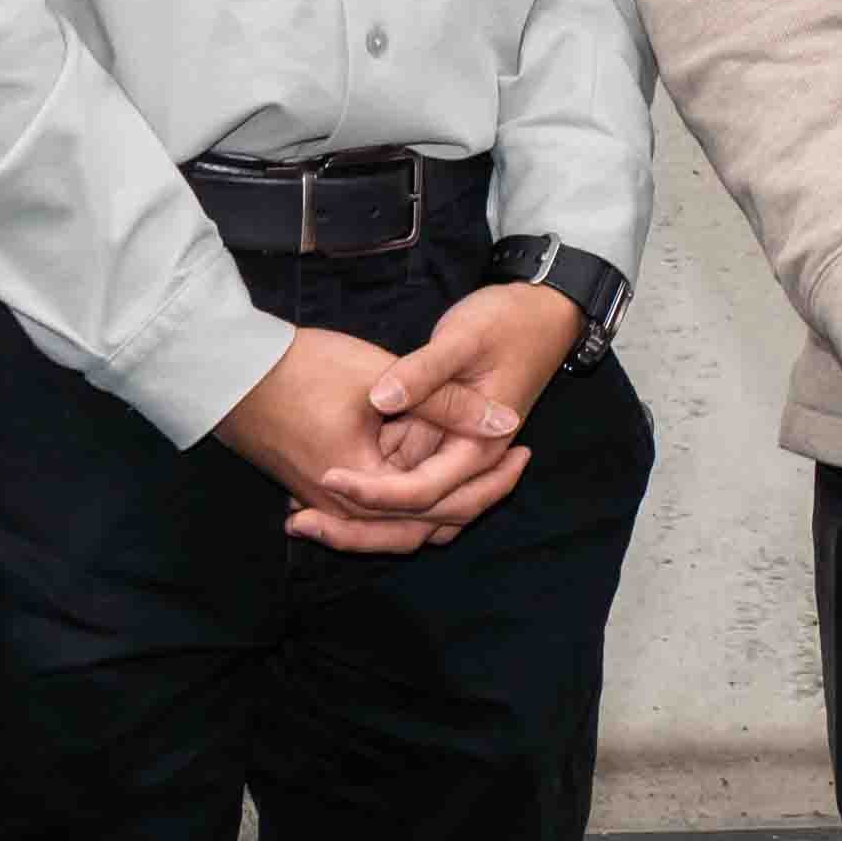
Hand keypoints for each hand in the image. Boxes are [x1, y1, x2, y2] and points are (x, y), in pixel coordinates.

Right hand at [218, 324, 528, 557]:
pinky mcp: (320, 492)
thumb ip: (447, 403)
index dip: (490, 481)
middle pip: (425, 526)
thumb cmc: (301, 369)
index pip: (442, 505)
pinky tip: (434, 473)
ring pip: (401, 524)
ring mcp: (328, 507)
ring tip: (486, 470)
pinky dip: (412, 499)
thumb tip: (508, 422)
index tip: (524, 453)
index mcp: (363, 489)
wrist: (230, 372)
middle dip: (476, 499)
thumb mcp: (382, 379)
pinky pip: (378, 512)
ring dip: (444, 502)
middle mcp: (344, 512)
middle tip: (517, 466)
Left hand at [307, 283, 582, 525]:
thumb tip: (381, 399)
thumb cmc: (507, 321)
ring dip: (364, 518)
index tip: (325, 475)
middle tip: (297, 522)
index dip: (371, 491)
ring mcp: (459, 455)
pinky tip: (334, 480)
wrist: (543, 312)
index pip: (419, 492)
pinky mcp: (448, 442)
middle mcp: (470, 462)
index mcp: (479, 446)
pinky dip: (376, 492)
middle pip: (414, 519)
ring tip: (304, 515)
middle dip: (356, 528)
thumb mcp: (464, 339)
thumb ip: (424, 373)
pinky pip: (413, 483)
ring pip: (412, 510)